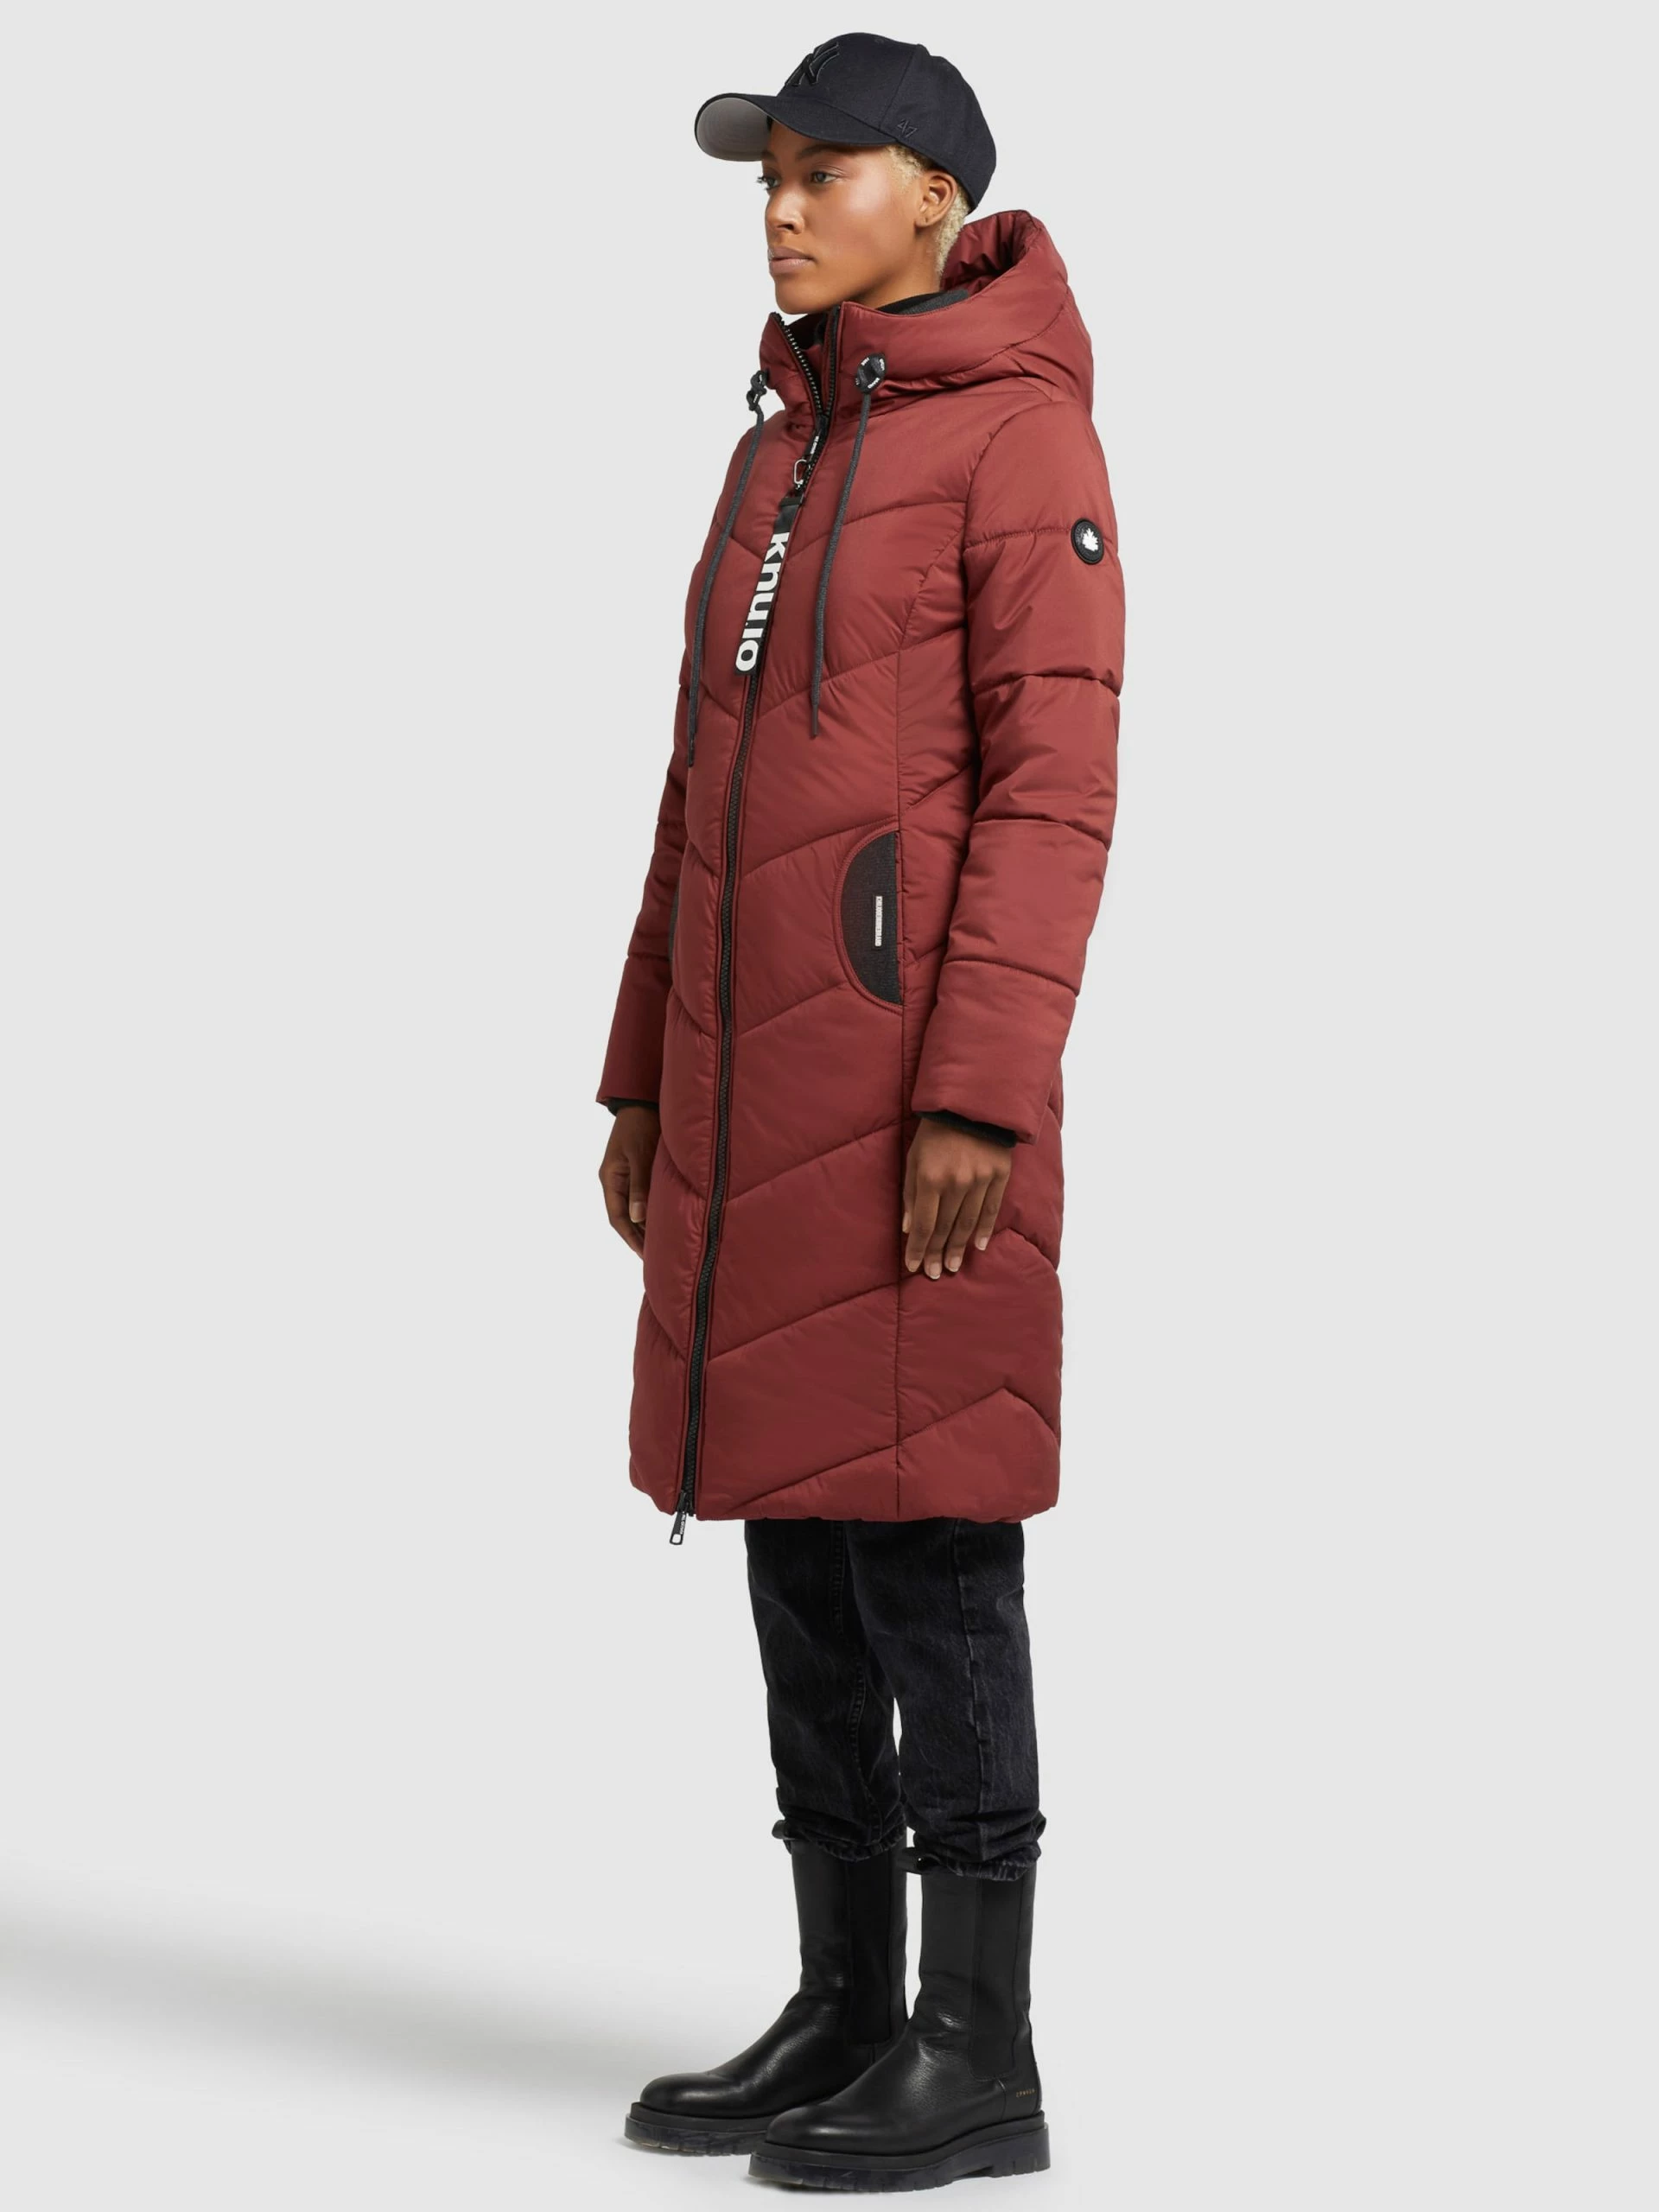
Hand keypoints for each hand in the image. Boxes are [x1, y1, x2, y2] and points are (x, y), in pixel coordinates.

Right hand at [599, 1104, 660, 1258]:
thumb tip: (637, 1217)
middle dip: (639, 1238)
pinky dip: (652, 1212)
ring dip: (646, 1226)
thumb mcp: (639, 1154)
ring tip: (662, 1246)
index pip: (617, 1217)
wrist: (642, 1101)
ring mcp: (626, 1177)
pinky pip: (643, 1198)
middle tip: (657, 1258)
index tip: (645, 1255)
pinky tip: (665, 1221)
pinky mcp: (639, 1172)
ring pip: (634, 1209)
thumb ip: (639, 1185)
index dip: (631, 1238)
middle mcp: (615, 1181)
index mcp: (610, 1179)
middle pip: (625, 1217)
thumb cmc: (640, 1125)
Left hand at [902, 1117, 1012, 1278]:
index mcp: (931, 1177)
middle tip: (934, 1273)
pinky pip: (991, 1210)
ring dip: (958, 1248)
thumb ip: (911, 1193)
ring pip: (967, 1223)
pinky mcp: (999, 1175)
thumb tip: (909, 1227)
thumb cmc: (935, 1131)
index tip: (913, 1266)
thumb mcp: (913, 1157)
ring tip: (953, 1266)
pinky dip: (984, 1230)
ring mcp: (980, 1180)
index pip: (924, 1224)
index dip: (919, 1247)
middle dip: (937, 1253)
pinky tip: (977, 1247)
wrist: (972, 1104)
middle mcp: (956, 1182)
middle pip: (945, 1227)